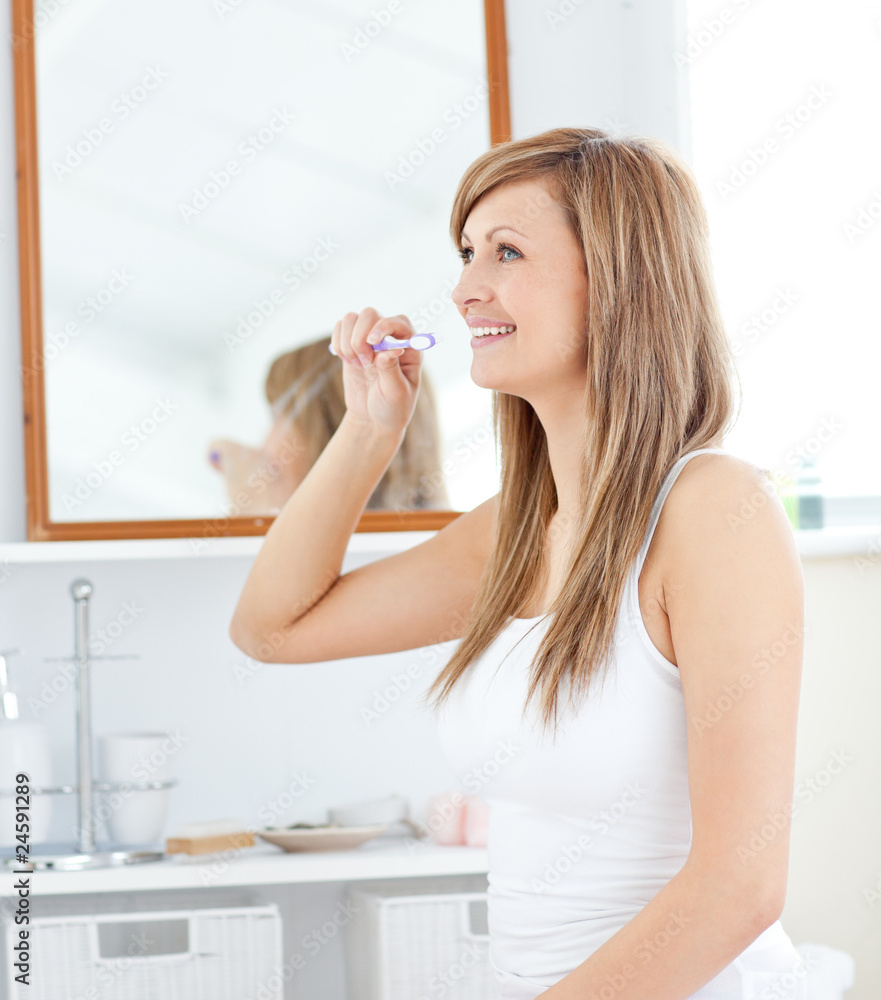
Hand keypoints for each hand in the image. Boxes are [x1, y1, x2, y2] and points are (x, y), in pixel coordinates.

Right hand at [329, 307, 421, 434]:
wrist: (374, 419)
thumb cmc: (393, 407)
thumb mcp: (396, 393)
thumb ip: (392, 370)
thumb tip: (390, 349)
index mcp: (410, 348)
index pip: (398, 321)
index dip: (384, 326)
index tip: (372, 342)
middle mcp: (390, 338)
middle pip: (370, 314)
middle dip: (361, 336)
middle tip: (365, 363)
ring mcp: (370, 339)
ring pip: (351, 319)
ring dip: (348, 341)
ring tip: (357, 364)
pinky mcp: (352, 344)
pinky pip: (339, 328)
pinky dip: (338, 343)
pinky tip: (347, 361)